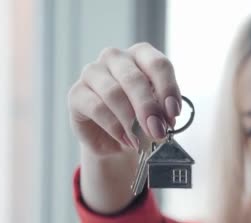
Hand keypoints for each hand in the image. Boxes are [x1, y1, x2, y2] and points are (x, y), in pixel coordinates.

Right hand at [68, 42, 181, 156]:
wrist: (116, 140)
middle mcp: (115, 58)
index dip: (168, 89)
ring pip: (113, 93)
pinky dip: (115, 128)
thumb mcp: (157, 114)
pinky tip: (125, 139)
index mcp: (140, 55)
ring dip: (130, 121)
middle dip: (148, 108)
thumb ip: (162, 112)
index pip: (157, 64)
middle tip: (157, 130)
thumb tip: (164, 120)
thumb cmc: (140, 120)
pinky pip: (97, 108)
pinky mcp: (77, 93)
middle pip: (134, 78)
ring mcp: (93, 72)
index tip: (173, 113)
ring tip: (140, 139)